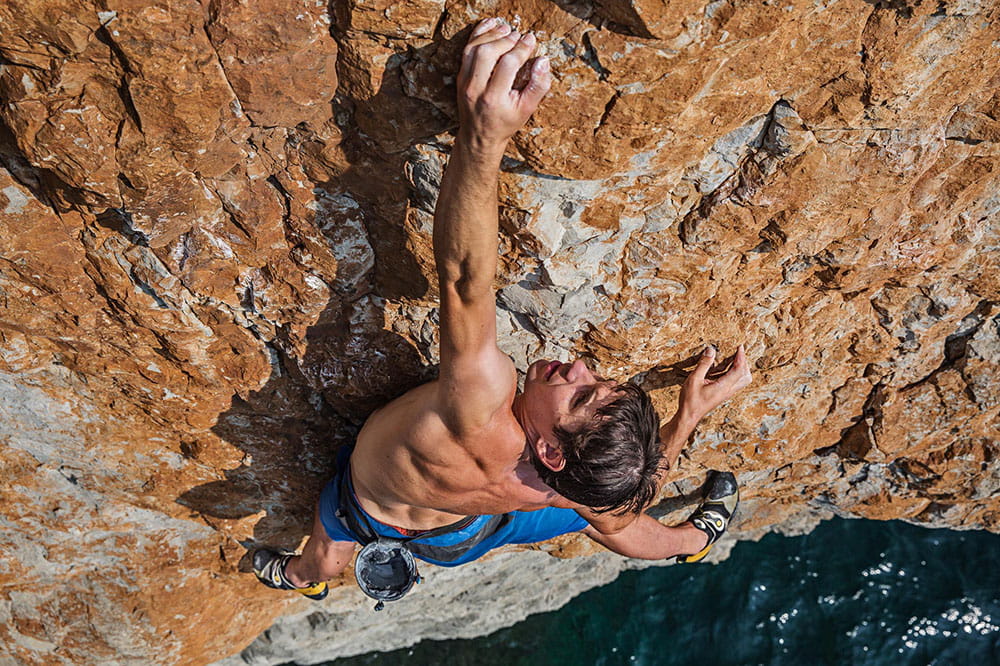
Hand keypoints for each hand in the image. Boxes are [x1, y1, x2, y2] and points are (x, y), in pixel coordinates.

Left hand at [456, 18, 551, 149]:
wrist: (479, 136)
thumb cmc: (505, 123)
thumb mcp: (527, 110)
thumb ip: (539, 86)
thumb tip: (543, 61)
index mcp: (494, 99)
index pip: (507, 64)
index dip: (521, 49)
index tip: (531, 39)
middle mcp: (475, 89)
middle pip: (487, 53)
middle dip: (505, 40)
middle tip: (519, 35)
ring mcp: (464, 82)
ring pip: (474, 48)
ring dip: (491, 35)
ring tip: (507, 29)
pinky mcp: (460, 76)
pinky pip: (466, 49)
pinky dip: (478, 35)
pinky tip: (491, 26)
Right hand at [677, 344, 751, 424]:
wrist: (689, 416)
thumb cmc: (691, 400)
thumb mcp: (694, 379)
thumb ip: (704, 364)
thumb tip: (711, 350)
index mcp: (724, 386)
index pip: (739, 370)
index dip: (741, 357)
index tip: (739, 347)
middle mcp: (728, 391)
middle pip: (746, 376)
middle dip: (744, 363)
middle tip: (738, 352)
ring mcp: (726, 394)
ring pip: (742, 381)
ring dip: (741, 369)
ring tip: (733, 359)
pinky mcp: (723, 395)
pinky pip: (735, 383)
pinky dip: (735, 374)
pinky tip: (725, 369)